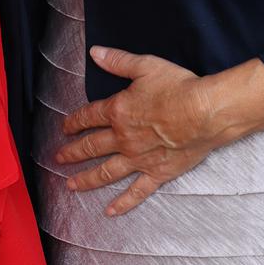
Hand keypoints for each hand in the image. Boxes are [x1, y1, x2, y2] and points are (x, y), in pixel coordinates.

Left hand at [57, 46, 218, 214]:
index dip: (74, 121)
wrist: (205, 113)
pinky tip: (109, 212)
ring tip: (71, 186)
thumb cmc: (178, 87)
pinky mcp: (157, 173)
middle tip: (58, 158)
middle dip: (72, 152)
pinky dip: (122, 203)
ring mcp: (139, 159)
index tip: (64, 127)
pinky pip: (136, 192)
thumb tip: (95, 53)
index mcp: (118, 111)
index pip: (88, 117)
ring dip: (86, 179)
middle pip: (91, 146)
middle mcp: (123, 138)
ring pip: (106, 172)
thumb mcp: (146, 66)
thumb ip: (118, 61)